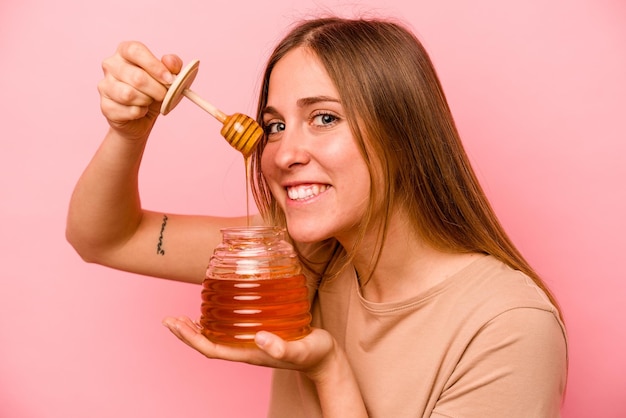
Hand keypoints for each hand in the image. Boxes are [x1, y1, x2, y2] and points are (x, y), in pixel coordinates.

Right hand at [97, 41, 182, 140]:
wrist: (141, 118)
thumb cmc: (153, 91)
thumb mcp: (168, 77)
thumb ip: (173, 65)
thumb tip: (169, 62)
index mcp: (125, 51)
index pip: (135, 50)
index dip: (154, 65)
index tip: (169, 78)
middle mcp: (111, 65)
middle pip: (136, 77)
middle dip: (157, 90)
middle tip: (164, 95)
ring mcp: (105, 85)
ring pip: (129, 94)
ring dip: (146, 101)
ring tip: (149, 101)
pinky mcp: (105, 106)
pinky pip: (128, 111)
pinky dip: (140, 113)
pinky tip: (140, 110)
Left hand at [162, 316, 335, 378]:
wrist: (325, 358)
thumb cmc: (314, 354)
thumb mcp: (301, 349)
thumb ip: (282, 347)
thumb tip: (261, 338)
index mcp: (250, 354)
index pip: (212, 349)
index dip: (191, 338)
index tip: (175, 324)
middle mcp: (246, 349)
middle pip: (208, 344)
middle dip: (187, 333)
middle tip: (169, 319)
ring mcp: (251, 343)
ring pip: (217, 337)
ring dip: (198, 328)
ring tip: (183, 316)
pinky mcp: (260, 334)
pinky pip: (231, 329)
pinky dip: (218, 320)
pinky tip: (218, 309)